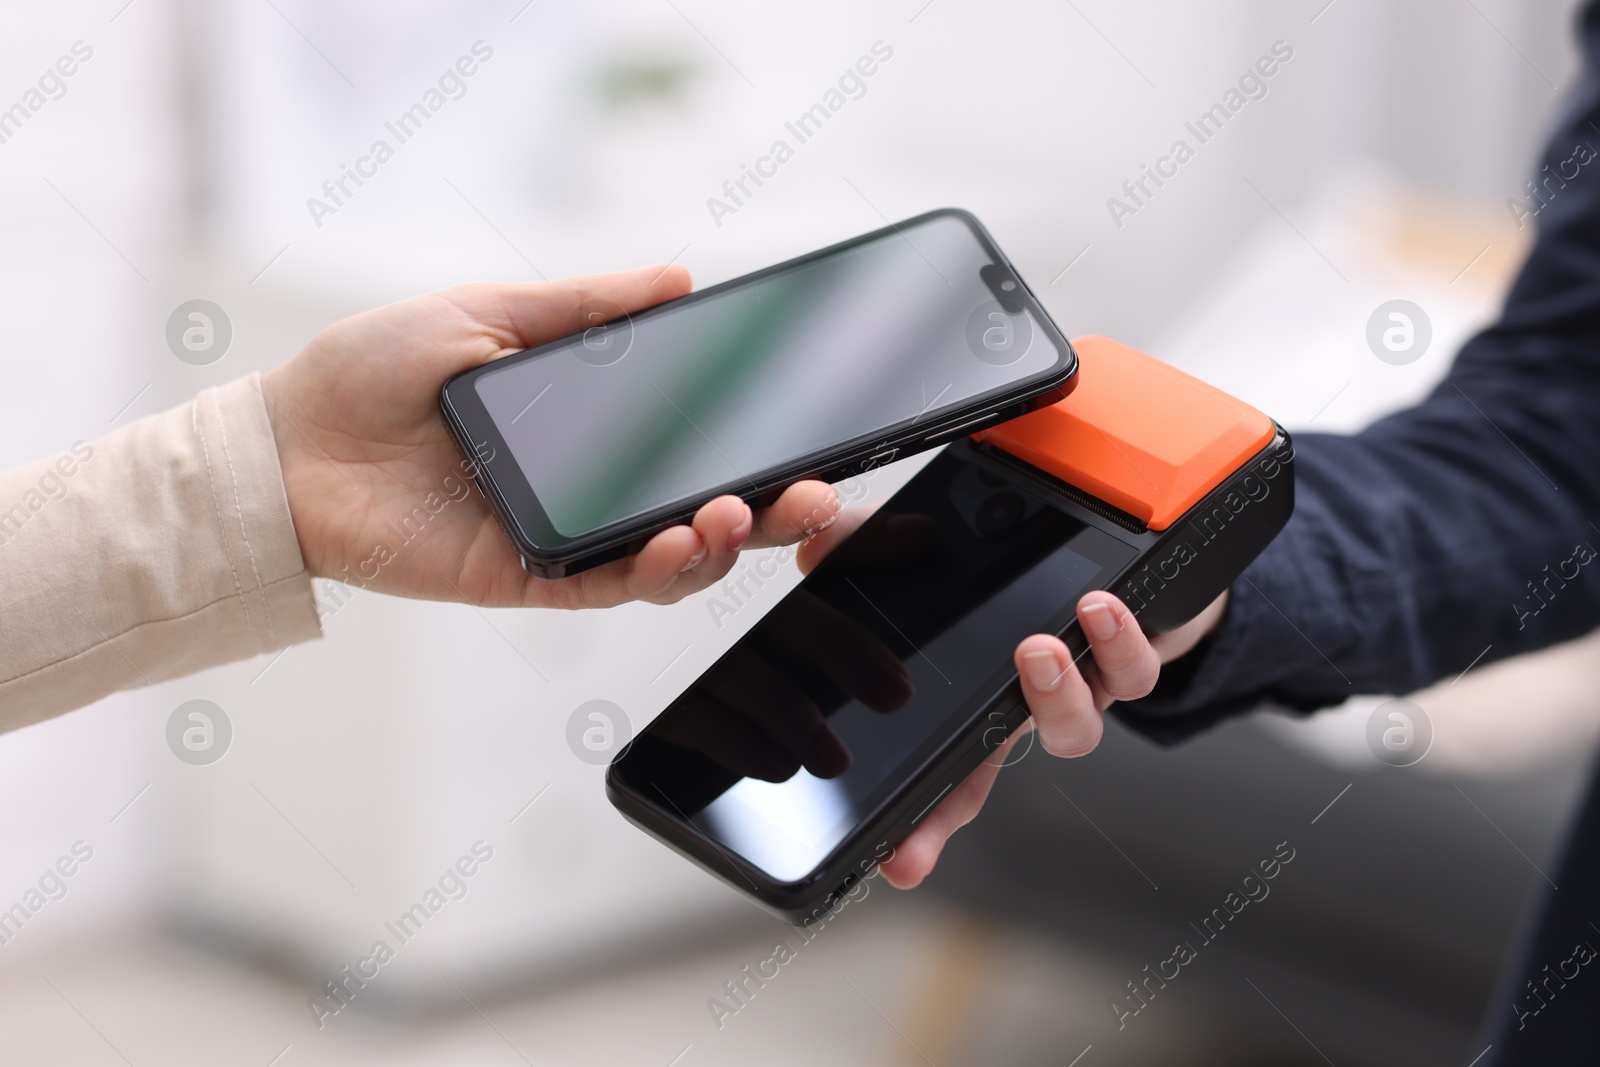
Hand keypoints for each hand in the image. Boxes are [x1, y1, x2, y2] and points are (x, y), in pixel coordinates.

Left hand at [260, 267, 838, 609]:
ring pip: (669, 562)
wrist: (286, 442)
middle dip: (772, 511)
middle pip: (703, 513)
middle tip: (819, 495)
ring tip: (742, 512)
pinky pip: (605, 587)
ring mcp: (562, 540)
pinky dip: (653, 570)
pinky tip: (683, 540)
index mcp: (587, 430)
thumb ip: (583, 309)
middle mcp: (588, 490)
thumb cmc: (372, 372)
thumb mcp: (487, 315)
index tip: (810, 432)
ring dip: (721, 544)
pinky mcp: (524, 579)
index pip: (694, 444)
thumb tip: (676, 277)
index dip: (757, 447)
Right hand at [797, 507, 1229, 888]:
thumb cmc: (1020, 569)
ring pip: (1077, 724)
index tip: (895, 861)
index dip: (919, 825)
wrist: (1128, 551)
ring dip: (1058, 692)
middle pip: (1003, 756)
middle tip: (967, 726)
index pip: (941, 776)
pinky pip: (1138, 668)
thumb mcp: (926, 555)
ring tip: (1039, 647)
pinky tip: (1098, 606)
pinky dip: (1120, 640)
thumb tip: (814, 546)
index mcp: (976, 701)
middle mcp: (1026, 705)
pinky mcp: (1135, 656)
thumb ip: (868, 549)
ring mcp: (1083, 685)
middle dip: (978, 762)